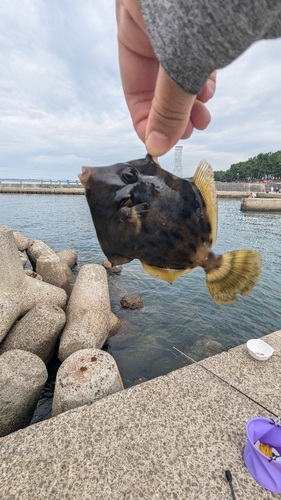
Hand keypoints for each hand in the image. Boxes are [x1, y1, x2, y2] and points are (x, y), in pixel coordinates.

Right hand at [116, 0, 215, 156]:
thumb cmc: (202, 1)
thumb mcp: (179, 61)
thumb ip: (167, 106)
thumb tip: (156, 144)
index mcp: (132, 21)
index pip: (133, 85)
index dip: (145, 120)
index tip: (160, 144)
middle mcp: (153, 20)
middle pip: (157, 80)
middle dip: (174, 111)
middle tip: (190, 131)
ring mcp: (180, 18)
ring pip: (180, 68)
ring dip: (191, 96)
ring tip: (203, 113)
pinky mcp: (205, 17)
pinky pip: (198, 52)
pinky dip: (203, 74)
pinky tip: (210, 87)